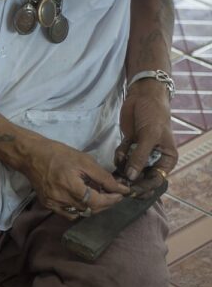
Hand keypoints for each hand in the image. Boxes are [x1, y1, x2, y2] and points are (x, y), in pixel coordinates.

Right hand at [21, 137, 129, 219]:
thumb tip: (121, 188)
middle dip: (105, 203)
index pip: (97, 201)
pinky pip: (69, 213)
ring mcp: (53, 204)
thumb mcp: (84, 160)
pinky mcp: (48, 205)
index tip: (121, 194)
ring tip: (97, 194)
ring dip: (93, 206)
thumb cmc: (58, 154)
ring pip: (81, 213)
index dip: (112, 200)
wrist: (31, 155)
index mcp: (70, 186)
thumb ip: (103, 176)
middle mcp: (61, 199)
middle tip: (112, 193)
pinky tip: (82, 198)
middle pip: (90, 210)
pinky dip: (79, 209)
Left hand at [115, 79, 176, 195]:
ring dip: (122, 168)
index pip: (156, 180)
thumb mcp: (148, 136)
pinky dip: (119, 156)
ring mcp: (140, 153)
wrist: (142, 96)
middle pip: (141, 178)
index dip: (144, 186)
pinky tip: (121, 148)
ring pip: (129, 169)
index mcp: (167, 159)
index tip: (131, 190)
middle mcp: (154, 159)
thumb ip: (140, 157)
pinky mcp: (129, 146)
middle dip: (130, 180)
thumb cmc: (153, 115)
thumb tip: (131, 177)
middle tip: (119, 182)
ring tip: (120, 160)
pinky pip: (121, 158)